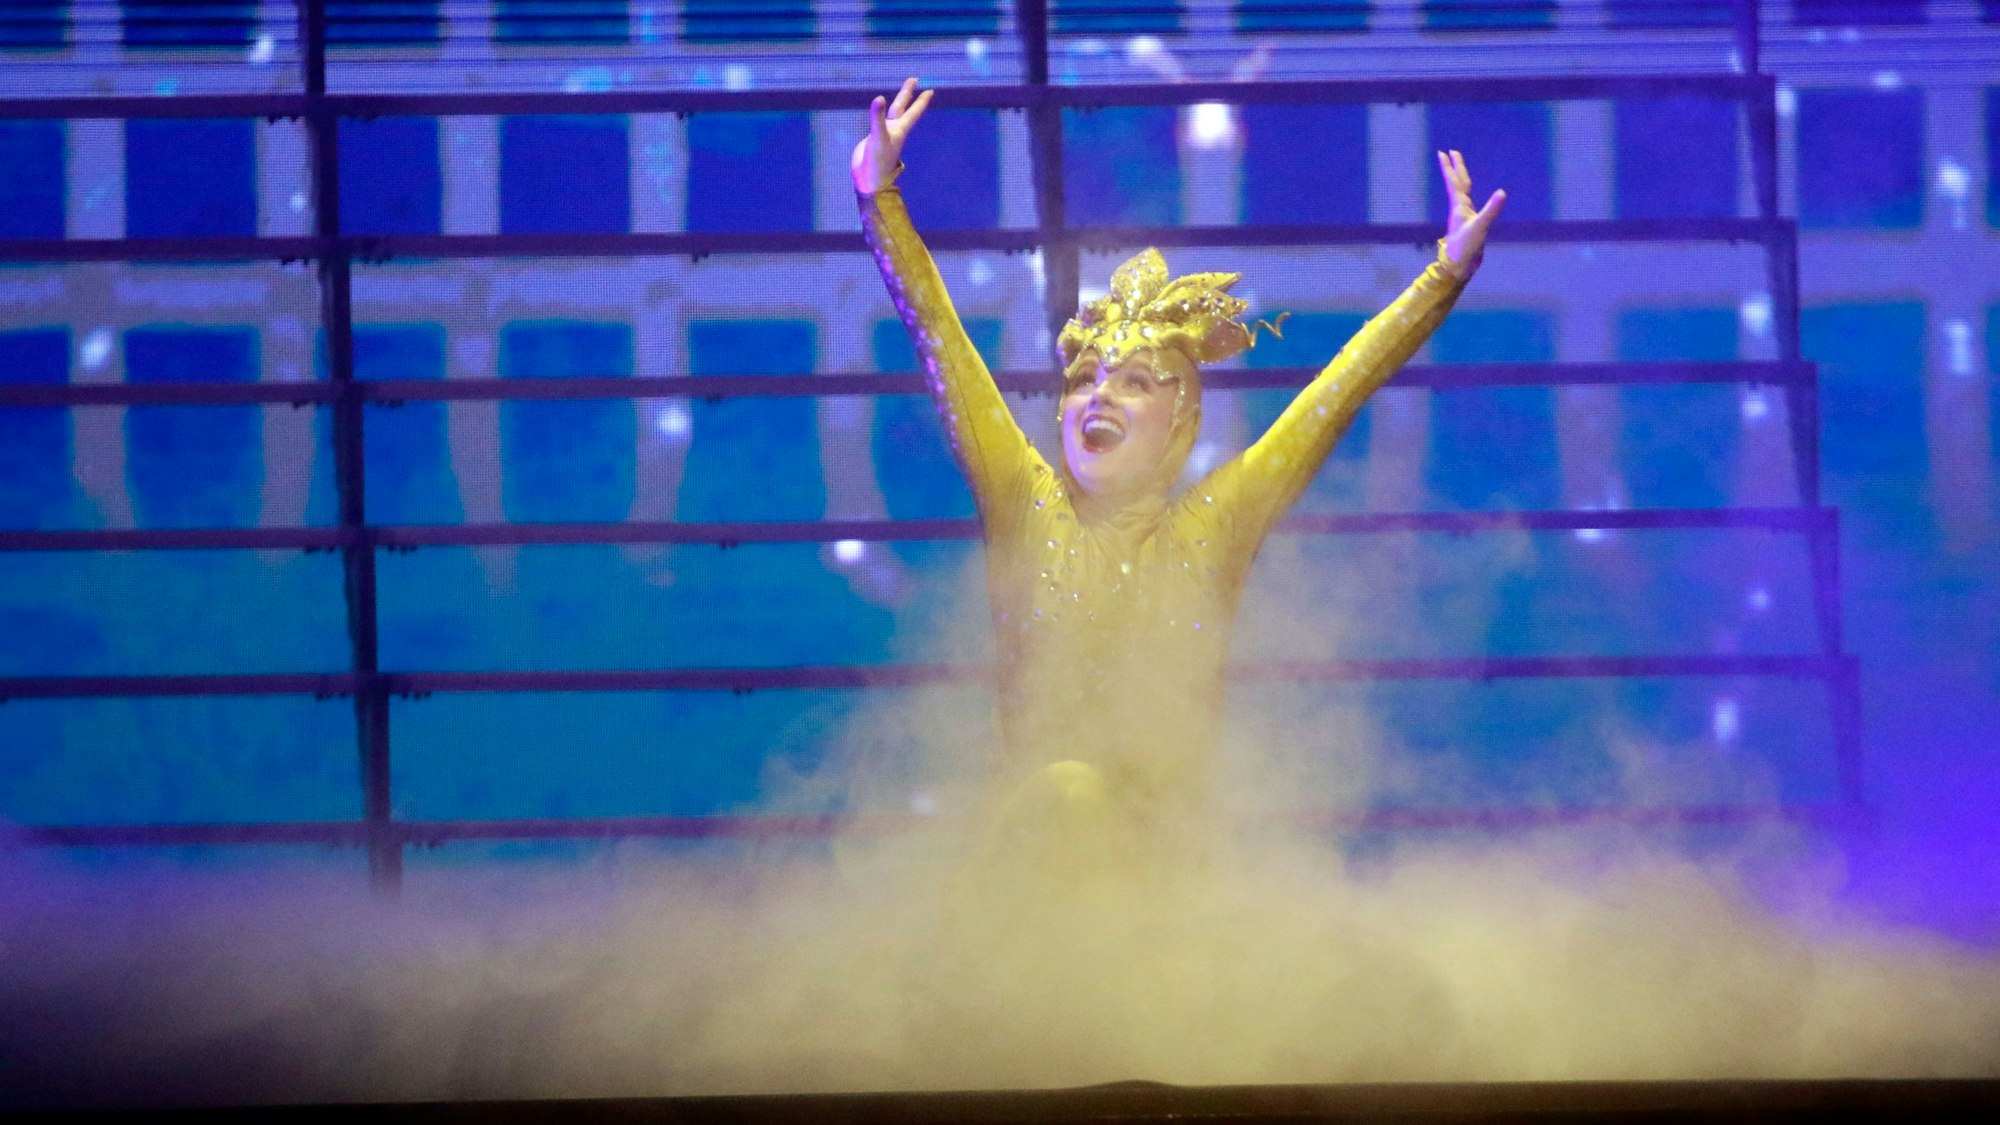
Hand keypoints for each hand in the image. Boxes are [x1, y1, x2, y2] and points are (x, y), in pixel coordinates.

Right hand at [852, 77, 933, 195]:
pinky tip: (879, 113)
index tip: (930, 89)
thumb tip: (879, 98)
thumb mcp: (878, 137)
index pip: (913, 112)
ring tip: (899, 94)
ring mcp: (883, 135)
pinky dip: (879, 114)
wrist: (869, 181)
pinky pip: (878, 122)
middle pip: (903, 108)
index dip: (921, 101)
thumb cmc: (878, 161)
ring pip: (891, 114)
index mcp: (899, 130)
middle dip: (907, 94)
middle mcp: (894, 130)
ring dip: (896, 103)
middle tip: (914, 79)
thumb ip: (877, 118)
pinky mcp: (873, 140)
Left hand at [1438, 149, 1505, 276]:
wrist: (1459, 266)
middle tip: (1449, 152)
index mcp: (1460, 206)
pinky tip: (1470, 199)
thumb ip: (1491, 210)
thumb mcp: (1480, 227)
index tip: (1444, 152)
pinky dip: (1470, 196)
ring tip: (1459, 170)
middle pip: (1457, 183)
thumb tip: (1502, 193)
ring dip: (1460, 180)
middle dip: (1454, 168)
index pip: (1455, 181)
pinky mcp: (1470, 225)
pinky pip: (1470, 204)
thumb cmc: (1465, 247)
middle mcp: (1460, 208)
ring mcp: (1464, 216)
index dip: (1451, 167)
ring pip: (1462, 193)